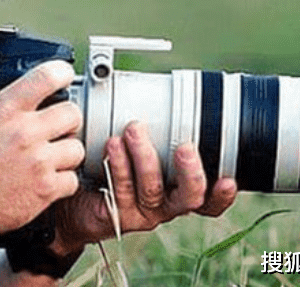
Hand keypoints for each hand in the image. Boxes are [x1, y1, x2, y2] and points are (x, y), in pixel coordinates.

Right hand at [0, 55, 86, 244]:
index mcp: (4, 110)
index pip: (46, 77)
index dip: (61, 72)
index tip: (62, 75)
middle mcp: (25, 133)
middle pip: (73, 112)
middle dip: (67, 117)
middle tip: (57, 124)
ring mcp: (38, 162)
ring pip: (77, 147)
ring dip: (67, 150)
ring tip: (52, 154)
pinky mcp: (45, 190)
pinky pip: (72, 179)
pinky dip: (63, 180)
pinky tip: (47, 177)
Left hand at [51, 121, 237, 253]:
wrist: (71, 195)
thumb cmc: (107, 164)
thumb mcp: (135, 145)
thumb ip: (150, 125)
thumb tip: (152, 84)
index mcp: (176, 187)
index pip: (208, 197)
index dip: (222, 194)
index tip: (228, 178)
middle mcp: (164, 203)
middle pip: (190, 198)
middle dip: (190, 172)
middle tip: (185, 147)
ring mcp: (141, 212)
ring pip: (152, 190)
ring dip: (145, 157)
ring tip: (133, 130)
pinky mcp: (116, 214)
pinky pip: (120, 191)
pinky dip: (118, 166)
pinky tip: (111, 146)